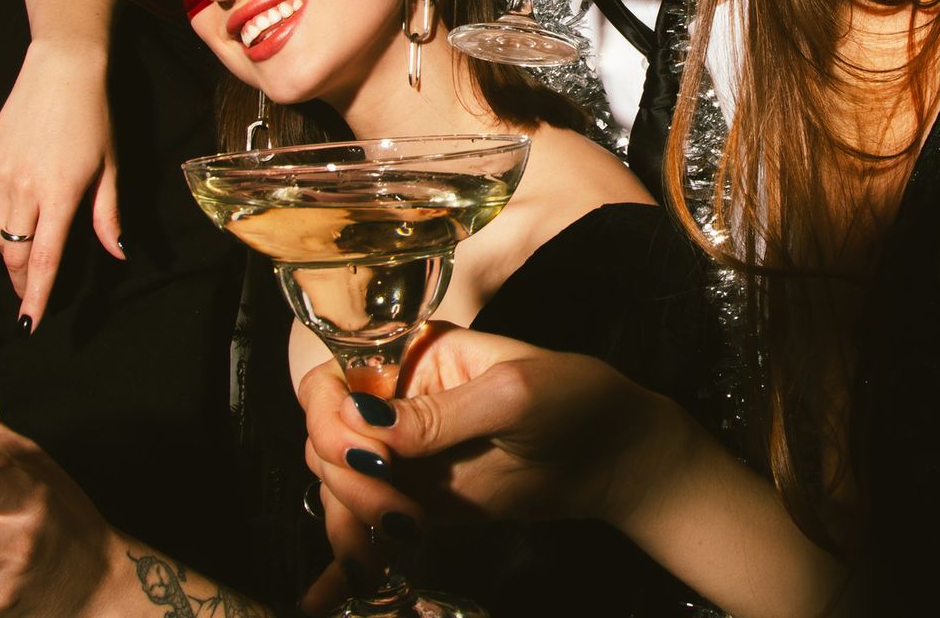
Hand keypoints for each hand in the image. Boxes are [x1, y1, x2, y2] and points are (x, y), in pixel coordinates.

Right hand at [0, 39, 122, 330]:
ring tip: (13, 278)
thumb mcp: (110, 167)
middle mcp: (24, 189)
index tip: (32, 324)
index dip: (38, 295)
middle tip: (30, 302)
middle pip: (14, 253)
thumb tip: (117, 254)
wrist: (62, 69)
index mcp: (59, 194)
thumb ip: (108, 215)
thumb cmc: (95, 117)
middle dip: (21, 284)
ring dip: (2, 262)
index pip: (43, 259)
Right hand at [299, 324, 664, 557]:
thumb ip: (439, 415)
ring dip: (351, 519)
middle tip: (399, 513)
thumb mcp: (511, 396)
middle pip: (327, 438)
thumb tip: (364, 423)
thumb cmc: (574, 401)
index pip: (333, 379)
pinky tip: (343, 584)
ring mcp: (404, 453)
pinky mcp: (417, 498)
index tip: (368, 457)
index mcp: (412, 355)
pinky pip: (366, 522)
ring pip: (339, 484)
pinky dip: (351, 550)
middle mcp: (397, 400)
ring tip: (399, 542)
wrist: (612, 457)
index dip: (332, 419)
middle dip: (349, 480)